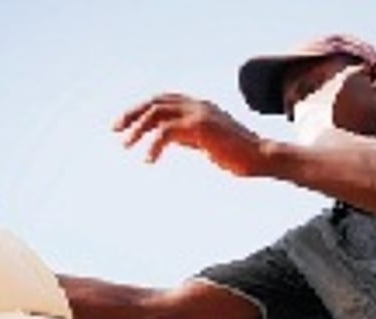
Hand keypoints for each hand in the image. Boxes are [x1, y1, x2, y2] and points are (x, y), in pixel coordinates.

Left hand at [113, 93, 267, 175]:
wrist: (261, 157)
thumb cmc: (238, 155)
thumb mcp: (208, 142)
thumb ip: (189, 136)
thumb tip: (169, 138)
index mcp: (199, 106)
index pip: (162, 100)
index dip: (141, 109)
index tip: (124, 124)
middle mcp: (197, 105)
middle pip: (155, 101)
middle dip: (132, 114)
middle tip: (114, 130)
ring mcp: (199, 113)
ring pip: (157, 113)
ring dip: (138, 129)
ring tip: (126, 145)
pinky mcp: (200, 127)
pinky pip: (167, 131)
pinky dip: (154, 145)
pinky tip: (149, 160)